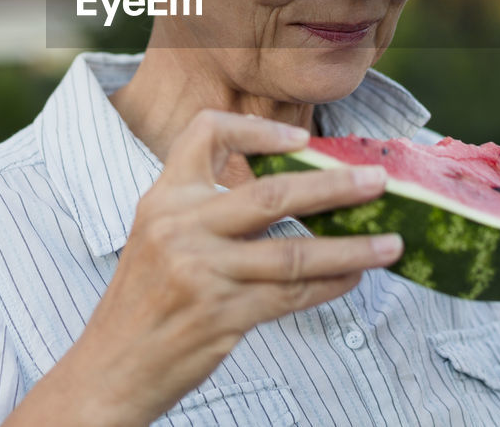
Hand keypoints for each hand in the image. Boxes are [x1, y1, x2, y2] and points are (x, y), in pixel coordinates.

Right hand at [62, 110, 402, 425]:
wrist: (108, 370)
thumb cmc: (143, 303)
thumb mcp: (158, 238)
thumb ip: (206, 211)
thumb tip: (289, 192)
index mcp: (163, 199)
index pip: (204, 134)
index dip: (257, 129)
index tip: (301, 140)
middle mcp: (179, 227)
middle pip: (270, 194)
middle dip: (333, 187)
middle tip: (377, 182)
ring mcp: (201, 272)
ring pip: (293, 253)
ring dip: (351, 249)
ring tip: (391, 243)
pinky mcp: (220, 315)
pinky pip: (291, 295)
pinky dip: (330, 284)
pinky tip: (354, 277)